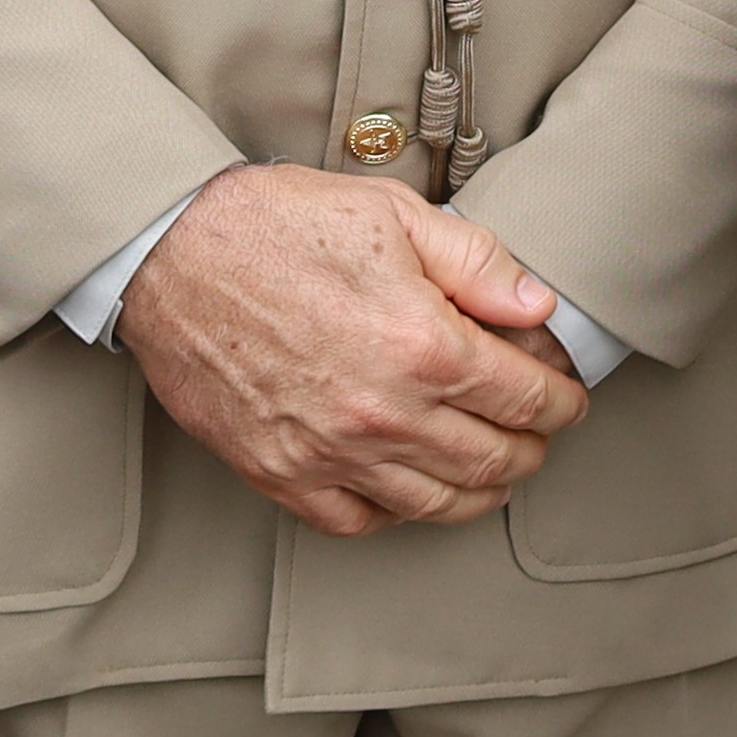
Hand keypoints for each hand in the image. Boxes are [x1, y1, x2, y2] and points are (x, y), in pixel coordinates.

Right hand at [116, 165, 584, 536]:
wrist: (169, 251)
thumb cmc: (276, 224)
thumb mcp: (395, 215)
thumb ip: (478, 265)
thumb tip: (539, 308)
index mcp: (423, 346)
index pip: (527, 398)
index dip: (562, 401)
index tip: (567, 398)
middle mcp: (384, 413)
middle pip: (492, 460)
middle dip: (531, 449)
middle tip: (539, 435)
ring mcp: (329, 453)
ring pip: (435, 504)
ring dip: (480, 492)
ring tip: (494, 471)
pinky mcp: (279, 474)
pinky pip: (357, 521)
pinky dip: (396, 514)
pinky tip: (411, 490)